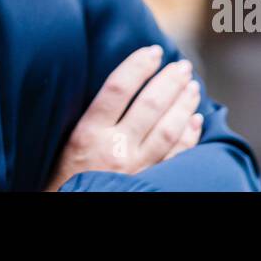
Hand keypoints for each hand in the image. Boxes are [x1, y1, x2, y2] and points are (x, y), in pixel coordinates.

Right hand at [43, 44, 203, 190]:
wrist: (66, 209)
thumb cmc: (64, 175)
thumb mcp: (67, 140)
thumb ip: (92, 116)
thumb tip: (120, 83)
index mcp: (88, 132)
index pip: (117, 88)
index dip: (138, 66)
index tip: (152, 51)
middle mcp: (114, 148)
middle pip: (149, 105)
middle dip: (169, 81)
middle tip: (182, 66)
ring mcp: (135, 167)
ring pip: (167, 130)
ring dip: (183, 105)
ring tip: (192, 86)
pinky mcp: (149, 182)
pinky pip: (175, 157)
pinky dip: (189, 136)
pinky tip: (195, 120)